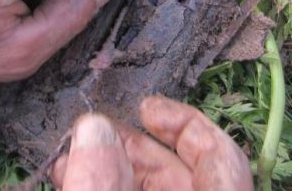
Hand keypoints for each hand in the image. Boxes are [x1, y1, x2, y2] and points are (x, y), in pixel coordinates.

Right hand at [51, 96, 252, 190]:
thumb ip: (99, 185)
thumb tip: (94, 128)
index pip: (222, 157)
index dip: (183, 123)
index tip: (143, 108)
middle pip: (180, 173)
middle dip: (130, 147)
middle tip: (89, 133)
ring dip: (110, 169)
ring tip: (69, 159)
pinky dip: (107, 189)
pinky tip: (74, 180)